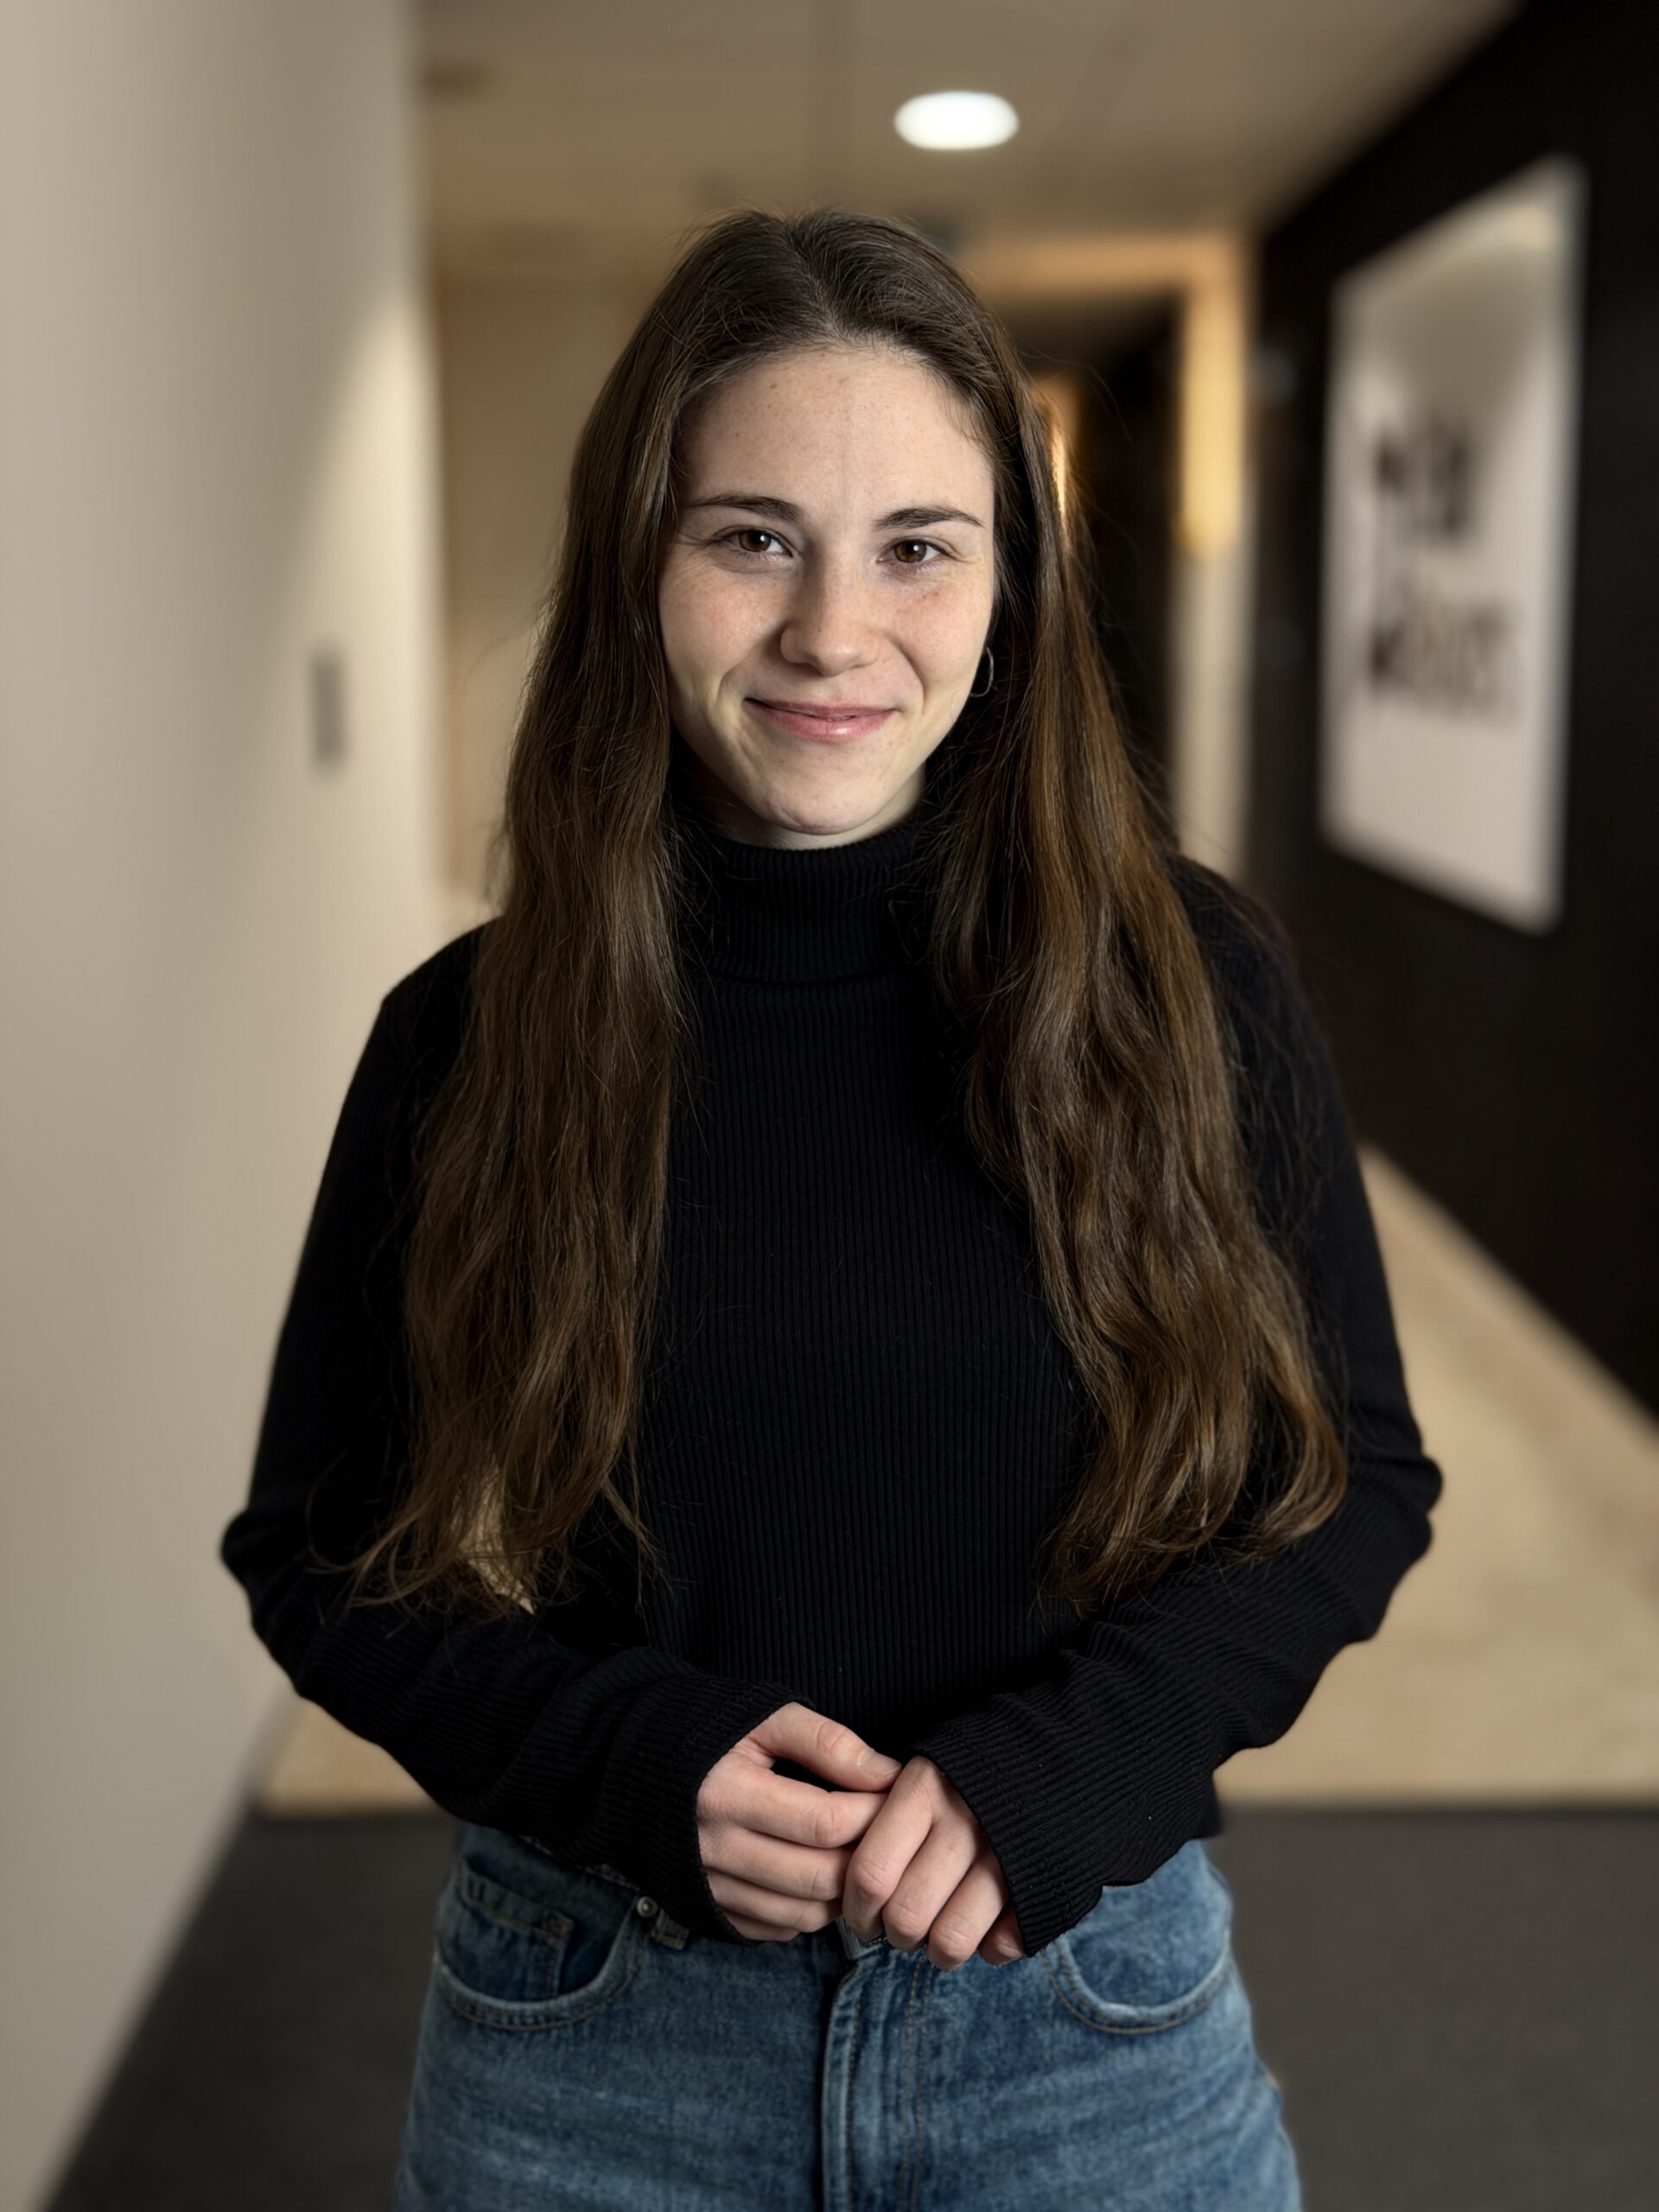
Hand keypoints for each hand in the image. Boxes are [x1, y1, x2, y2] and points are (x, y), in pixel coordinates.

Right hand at [696, 1702, 903, 1940]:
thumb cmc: (706, 1730)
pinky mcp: (709, 1911)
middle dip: (866, 1855)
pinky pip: (778, 1929)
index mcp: (725, 1794)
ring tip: (855, 1848)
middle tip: (886, 1828)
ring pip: (804, 1914)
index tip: (892, 1793)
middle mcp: (713, 1850)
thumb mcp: (763, 1717)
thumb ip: (827, 1742)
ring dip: (843, 1889)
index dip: (872, 1812)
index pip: (824, 1823)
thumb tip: (888, 1775)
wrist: (629, 1762)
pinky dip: (810, 1909)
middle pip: (819, 1877)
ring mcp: (709, 1888)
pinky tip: (817, 1871)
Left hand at [839, 1754, 1026, 1970]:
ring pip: (950, 1940)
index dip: (858, 1910)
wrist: (1064, 1746)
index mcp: (926, 1787)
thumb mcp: (926, 1764)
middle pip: (906, 1916)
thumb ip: (886, 1812)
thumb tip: (851, 1882)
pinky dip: (989, 1948)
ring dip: (938, 1950)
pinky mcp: (1044, 1881)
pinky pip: (1002, 1945)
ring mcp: (1007, 1854)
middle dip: (897, 1937)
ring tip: (938, 1934)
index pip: (870, 1873)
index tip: (862, 1917)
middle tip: (901, 1928)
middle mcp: (964, 1820)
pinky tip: (986, 1925)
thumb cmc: (973, 1767)